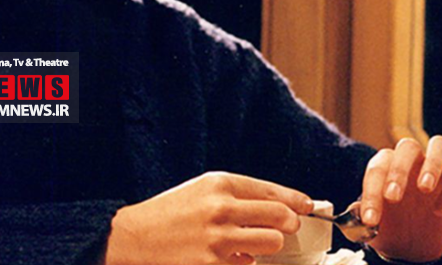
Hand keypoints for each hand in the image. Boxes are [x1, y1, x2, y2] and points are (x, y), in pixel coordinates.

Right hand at [104, 171, 313, 264]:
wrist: (134, 238)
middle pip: (281, 218)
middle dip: (288, 223)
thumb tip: (281, 206)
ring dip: (267, 245)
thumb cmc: (171, 212)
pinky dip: (244, 262)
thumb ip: (239, 195)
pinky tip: (227, 257)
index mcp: (219, 183)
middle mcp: (222, 209)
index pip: (271, 191)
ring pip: (272, 243)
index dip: (296, 200)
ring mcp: (219, 241)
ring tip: (250, 243)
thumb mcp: (202, 190)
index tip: (307, 205)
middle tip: (286, 226)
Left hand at [361, 136, 441, 262]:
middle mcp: (411, 160)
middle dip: (399, 170)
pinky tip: (439, 211)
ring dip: (432, 164)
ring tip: (424, 188)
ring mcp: (436, 169)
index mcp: (386, 165)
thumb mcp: (371, 225)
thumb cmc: (388, 226)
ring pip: (440, 145)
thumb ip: (362, 218)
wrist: (411, 244)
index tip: (370, 219)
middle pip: (408, 147)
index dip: (371, 192)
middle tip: (393, 197)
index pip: (378, 167)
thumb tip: (357, 216)